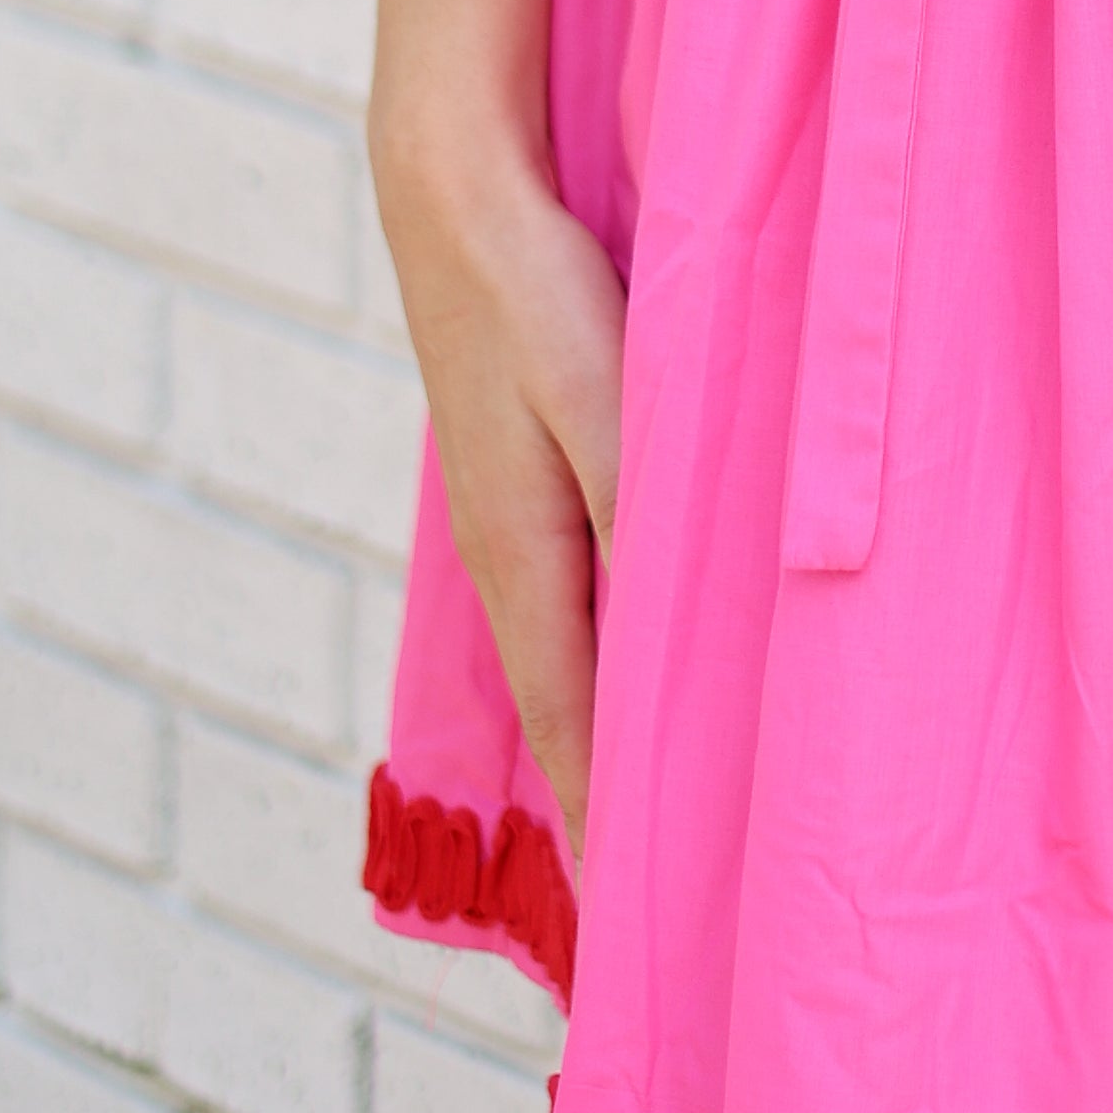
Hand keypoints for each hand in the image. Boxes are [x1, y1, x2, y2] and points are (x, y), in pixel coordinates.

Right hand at [372, 132, 627, 861]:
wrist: (455, 194)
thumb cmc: (535, 294)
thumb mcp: (602, 400)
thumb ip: (632, 508)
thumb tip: (657, 627)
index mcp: (524, 556)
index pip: (569, 720)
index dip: (602, 816)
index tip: (628, 918)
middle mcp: (509, 556)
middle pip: (564, 706)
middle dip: (603, 799)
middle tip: (647, 898)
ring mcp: (510, 517)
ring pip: (568, 651)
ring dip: (601, 730)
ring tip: (647, 808)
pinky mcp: (523, 474)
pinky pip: (570, 596)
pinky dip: (598, 656)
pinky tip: (633, 662)